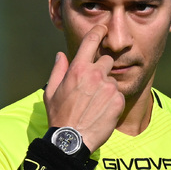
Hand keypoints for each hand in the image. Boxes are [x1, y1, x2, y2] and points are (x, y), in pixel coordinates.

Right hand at [43, 25, 125, 152]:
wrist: (71, 140)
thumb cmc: (59, 116)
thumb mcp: (51, 92)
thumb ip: (58, 71)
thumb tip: (61, 56)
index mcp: (78, 69)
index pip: (91, 41)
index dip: (98, 32)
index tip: (103, 29)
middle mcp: (95, 75)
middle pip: (107, 61)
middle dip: (101, 70)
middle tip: (93, 88)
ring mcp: (108, 88)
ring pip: (113, 80)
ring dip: (107, 88)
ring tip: (96, 104)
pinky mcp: (118, 101)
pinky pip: (119, 95)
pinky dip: (113, 102)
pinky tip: (102, 112)